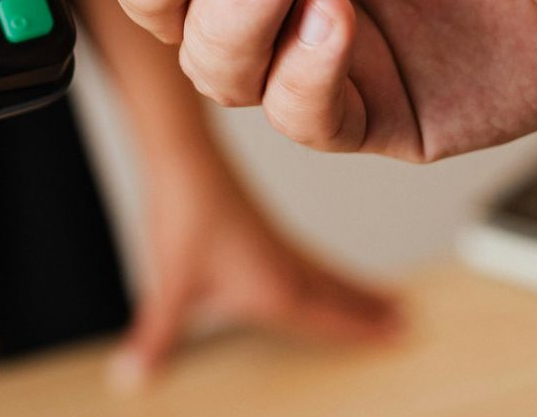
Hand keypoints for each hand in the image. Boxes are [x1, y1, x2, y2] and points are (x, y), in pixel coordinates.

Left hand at [113, 152, 400, 389]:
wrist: (186, 161)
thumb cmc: (185, 219)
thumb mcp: (172, 288)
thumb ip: (158, 336)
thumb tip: (130, 375)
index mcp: (277, 290)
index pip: (331, 319)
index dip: (364, 331)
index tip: (401, 336)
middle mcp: (286, 268)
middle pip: (339, 296)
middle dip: (370, 312)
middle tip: (406, 320)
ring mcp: (278, 244)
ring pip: (327, 274)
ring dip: (355, 288)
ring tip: (383, 296)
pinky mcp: (264, 226)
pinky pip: (310, 257)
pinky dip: (327, 269)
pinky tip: (317, 269)